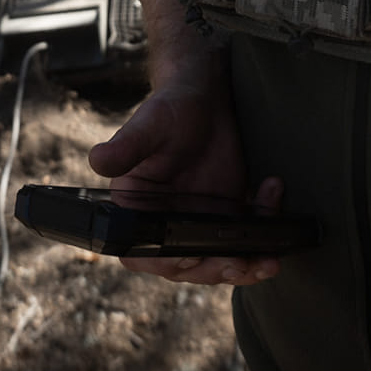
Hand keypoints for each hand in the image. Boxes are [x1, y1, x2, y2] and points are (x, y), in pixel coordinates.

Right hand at [88, 70, 284, 286]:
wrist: (203, 101)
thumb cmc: (168, 111)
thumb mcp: (148, 126)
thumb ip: (126, 147)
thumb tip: (98, 160)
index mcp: (135, 211)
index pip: (143, 253)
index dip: (167, 262)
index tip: (192, 256)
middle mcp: (163, 225)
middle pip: (188, 267)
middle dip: (218, 269)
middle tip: (245, 260)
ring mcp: (196, 226)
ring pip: (219, 263)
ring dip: (248, 265)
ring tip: (270, 256)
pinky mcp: (225, 219)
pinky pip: (245, 242)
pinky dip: (265, 230)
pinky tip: (271, 193)